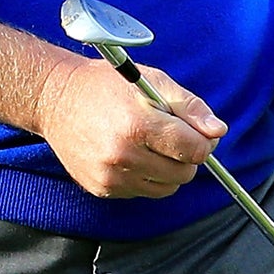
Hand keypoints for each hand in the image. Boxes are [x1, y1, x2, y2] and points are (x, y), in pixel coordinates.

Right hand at [34, 55, 225, 197]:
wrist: (55, 99)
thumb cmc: (105, 85)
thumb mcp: (151, 81)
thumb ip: (189, 106)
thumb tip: (218, 131)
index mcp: (138, 124)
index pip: (194, 150)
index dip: (203, 141)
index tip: (197, 133)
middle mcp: (123, 155)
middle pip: (184, 173)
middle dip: (185, 156)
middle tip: (171, 135)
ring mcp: (111, 176)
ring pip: (166, 187)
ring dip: (167, 169)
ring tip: (149, 143)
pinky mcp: (102, 188)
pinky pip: (142, 191)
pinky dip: (145, 176)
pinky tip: (130, 153)